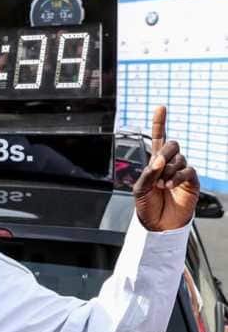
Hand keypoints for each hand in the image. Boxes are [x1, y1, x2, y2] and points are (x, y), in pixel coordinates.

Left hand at [133, 106, 199, 230]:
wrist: (158, 224)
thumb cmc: (147, 207)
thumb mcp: (140, 189)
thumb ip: (148, 173)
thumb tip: (158, 160)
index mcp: (154, 163)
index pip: (158, 138)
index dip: (160, 123)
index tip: (161, 107)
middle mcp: (168, 165)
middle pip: (172, 145)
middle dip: (165, 153)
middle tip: (158, 167)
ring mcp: (180, 172)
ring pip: (179, 159)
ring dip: (168, 170)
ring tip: (161, 185)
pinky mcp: (191, 182)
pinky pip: (188, 170)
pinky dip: (177, 176)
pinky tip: (170, 185)